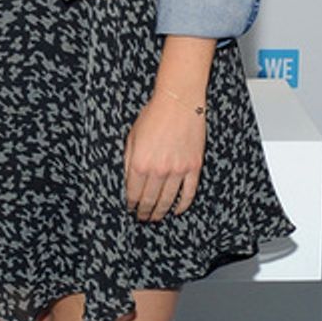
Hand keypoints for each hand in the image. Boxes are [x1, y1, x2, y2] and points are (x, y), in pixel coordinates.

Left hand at [123, 93, 206, 221]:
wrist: (179, 102)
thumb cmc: (153, 116)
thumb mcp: (132, 137)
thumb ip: (129, 161)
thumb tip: (127, 181)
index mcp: (140, 163)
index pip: (133, 193)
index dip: (131, 204)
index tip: (130, 209)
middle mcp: (158, 170)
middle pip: (150, 200)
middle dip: (144, 212)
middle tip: (142, 218)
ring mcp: (178, 170)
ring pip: (168, 200)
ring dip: (160, 212)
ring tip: (155, 217)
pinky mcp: (193, 167)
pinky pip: (188, 192)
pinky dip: (183, 205)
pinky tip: (177, 210)